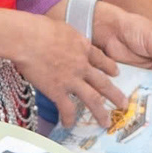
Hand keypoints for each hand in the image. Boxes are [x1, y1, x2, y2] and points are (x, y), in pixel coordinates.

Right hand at [9, 10, 125, 127]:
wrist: (27, 39)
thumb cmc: (39, 28)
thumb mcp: (62, 28)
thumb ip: (68, 37)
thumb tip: (64, 39)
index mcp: (83, 48)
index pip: (101, 59)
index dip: (109, 67)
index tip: (116, 73)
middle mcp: (82, 66)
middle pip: (103, 83)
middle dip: (115, 95)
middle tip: (124, 104)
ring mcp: (71, 80)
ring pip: (92, 99)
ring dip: (100, 112)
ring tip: (106, 122)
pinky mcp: (57, 90)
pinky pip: (67, 108)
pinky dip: (69, 118)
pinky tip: (68, 124)